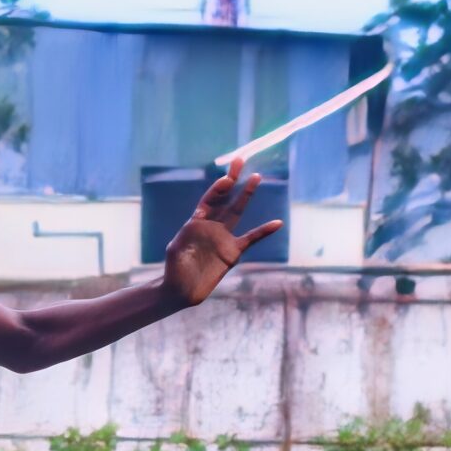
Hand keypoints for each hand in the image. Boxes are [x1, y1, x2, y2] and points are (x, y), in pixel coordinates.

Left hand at [162, 158, 283, 307]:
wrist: (181, 290)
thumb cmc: (174, 270)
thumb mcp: (176, 249)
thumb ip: (187, 233)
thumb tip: (197, 220)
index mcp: (196, 223)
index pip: (209, 200)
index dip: (217, 190)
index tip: (226, 180)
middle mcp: (211, 226)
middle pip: (224, 198)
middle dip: (231, 180)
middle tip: (239, 160)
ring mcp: (223, 237)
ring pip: (238, 211)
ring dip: (246, 195)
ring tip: (256, 177)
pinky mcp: (233, 252)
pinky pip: (251, 238)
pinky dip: (264, 231)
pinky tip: (277, 223)